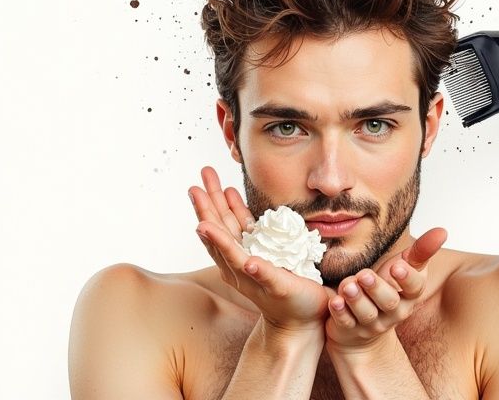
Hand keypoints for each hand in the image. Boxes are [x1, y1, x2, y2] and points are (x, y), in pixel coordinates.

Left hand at [190, 166, 328, 330]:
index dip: (212, 226)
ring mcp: (246, 254)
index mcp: (242, 270)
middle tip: (201, 178)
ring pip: (226, 223)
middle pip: (218, 227)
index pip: (222, 245)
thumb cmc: (295, 307)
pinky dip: (235, 208)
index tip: (198, 207)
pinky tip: (231, 194)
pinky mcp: (257, 251)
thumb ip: (266, 275)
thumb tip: (248, 263)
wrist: (299, 321)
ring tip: (209, 177)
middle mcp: (238, 261)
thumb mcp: (284, 290)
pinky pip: (241, 226)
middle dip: (209, 201)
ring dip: (217, 200)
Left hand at [324, 228, 446, 350]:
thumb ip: (421, 251)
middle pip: (389, 302)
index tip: (398, 266)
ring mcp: (372, 323)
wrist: (365, 326)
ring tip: (348, 286)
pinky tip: (335, 301)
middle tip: (364, 275)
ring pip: (366, 313)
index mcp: (410, 296)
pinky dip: (341, 313)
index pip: (414, 289)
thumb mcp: (404, 267)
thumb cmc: (387, 288)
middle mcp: (394, 312)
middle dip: (377, 288)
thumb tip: (442, 231)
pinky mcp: (351, 330)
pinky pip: (346, 323)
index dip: (407, 279)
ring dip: (357, 299)